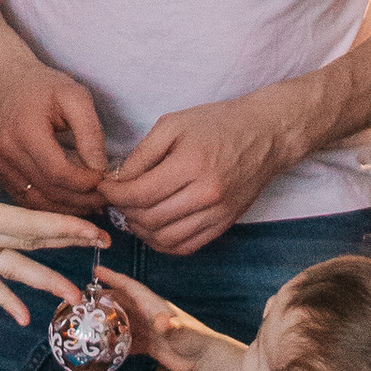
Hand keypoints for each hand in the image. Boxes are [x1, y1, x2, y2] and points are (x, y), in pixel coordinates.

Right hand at [0, 33, 112, 217]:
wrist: (3, 81)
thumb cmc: (42, 86)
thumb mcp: (74, 96)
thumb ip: (90, 131)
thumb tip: (99, 168)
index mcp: (25, 131)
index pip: (58, 172)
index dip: (85, 182)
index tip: (105, 179)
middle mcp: (6, 152)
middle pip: (48, 191)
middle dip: (81, 200)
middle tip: (106, 198)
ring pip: (37, 203)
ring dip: (67, 209)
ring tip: (93, 204)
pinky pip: (26, 200)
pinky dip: (51, 207)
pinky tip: (71, 202)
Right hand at [0, 128, 92, 321]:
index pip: (23, 223)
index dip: (60, 226)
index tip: (91, 230)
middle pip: (25, 245)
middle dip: (66, 247)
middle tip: (104, 250)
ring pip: (9, 269)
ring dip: (43, 281)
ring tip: (74, 297)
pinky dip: (3, 297)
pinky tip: (21, 316)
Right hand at [99, 266, 239, 370]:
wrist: (205, 359)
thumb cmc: (195, 340)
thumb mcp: (182, 332)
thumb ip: (172, 327)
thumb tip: (162, 322)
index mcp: (153, 305)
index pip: (130, 287)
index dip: (114, 278)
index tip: (96, 271)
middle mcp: (147, 314)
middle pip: (121, 303)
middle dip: (103, 299)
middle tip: (81, 300)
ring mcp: (147, 329)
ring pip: (121, 321)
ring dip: (106, 321)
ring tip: (86, 323)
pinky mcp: (148, 344)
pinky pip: (127, 340)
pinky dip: (115, 342)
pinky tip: (102, 348)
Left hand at [105, 84, 315, 254]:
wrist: (266, 134)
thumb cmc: (218, 123)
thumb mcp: (174, 124)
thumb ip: (143, 153)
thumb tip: (119, 179)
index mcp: (192, 164)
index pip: (140, 193)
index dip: (114, 193)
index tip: (103, 186)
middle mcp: (207, 194)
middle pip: (150, 219)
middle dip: (123, 211)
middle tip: (116, 198)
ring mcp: (218, 213)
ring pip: (165, 239)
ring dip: (141, 230)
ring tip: (132, 212)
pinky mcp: (225, 224)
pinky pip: (186, 246)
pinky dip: (163, 243)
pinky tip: (153, 227)